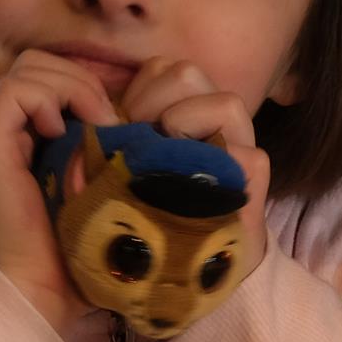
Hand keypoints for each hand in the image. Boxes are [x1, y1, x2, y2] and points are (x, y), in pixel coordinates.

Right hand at [0, 49, 119, 330]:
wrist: (40, 290)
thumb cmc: (78, 254)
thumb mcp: (103, 190)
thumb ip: (107, 154)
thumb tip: (137, 123)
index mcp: (31, 143)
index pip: (52, 78)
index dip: (87, 86)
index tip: (117, 122)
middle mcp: (7, 136)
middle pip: (37, 63)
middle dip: (80, 80)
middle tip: (104, 120)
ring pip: (27, 68)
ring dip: (70, 88)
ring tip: (91, 126)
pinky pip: (16, 89)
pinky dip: (50, 100)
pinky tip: (69, 135)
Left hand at [114, 58, 272, 276]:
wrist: (178, 271)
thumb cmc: (140, 216)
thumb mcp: (120, 166)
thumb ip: (114, 135)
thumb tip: (86, 116)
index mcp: (181, 112)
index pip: (162, 70)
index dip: (136, 91)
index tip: (117, 126)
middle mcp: (213, 123)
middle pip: (187, 74)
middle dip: (153, 103)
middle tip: (137, 142)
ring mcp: (240, 148)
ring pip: (225, 102)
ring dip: (184, 128)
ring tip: (162, 162)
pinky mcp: (255, 180)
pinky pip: (244, 156)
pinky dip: (213, 166)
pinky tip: (185, 188)